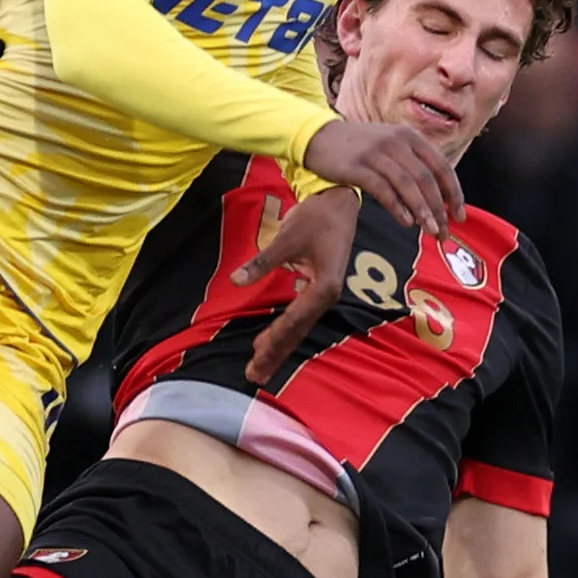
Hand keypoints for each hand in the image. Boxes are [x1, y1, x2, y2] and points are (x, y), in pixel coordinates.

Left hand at [230, 186, 361, 385]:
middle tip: (255, 376)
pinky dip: (285, 331)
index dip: (274, 338)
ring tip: (261, 367)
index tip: (256, 355)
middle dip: (275, 354)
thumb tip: (235, 281)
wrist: (342, 202)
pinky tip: (272, 342)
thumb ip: (262, 262)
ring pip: (298, 327)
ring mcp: (323, 294)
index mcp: (323, 287)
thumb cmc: (317, 217)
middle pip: (297, 332)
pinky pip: (299, 317)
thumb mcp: (287, 237)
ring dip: (279, 347)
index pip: (293, 319)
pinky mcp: (319, 289)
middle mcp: (326, 296)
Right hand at [299, 118, 458, 233]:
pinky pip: (383, 190)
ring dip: (422, 211)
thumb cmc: (359, 147)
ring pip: (408, 185)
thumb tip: (438, 197)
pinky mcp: (357, 166)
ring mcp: (376, 153)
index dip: (454, 194)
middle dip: (439, 209)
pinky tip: (406, 222)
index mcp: (410, 137)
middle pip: (426, 179)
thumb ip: (413, 164)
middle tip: (444, 232)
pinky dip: (398, 207)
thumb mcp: (391, 145)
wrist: (318, 137)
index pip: (441, 167)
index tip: (459, 217)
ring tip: (430, 232)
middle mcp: (396, 142)